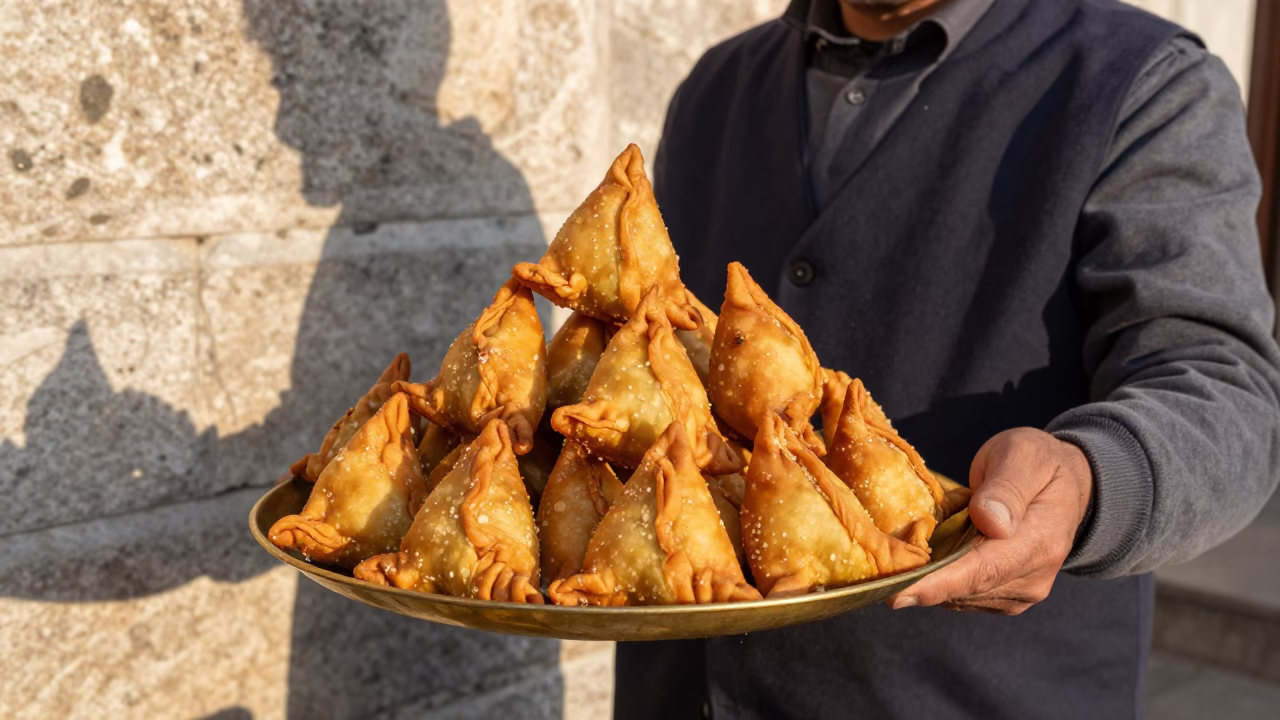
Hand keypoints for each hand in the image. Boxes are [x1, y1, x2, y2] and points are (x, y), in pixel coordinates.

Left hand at [887, 427, 1091, 614]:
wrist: (1066, 483)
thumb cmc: (1038, 462)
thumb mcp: (1024, 456)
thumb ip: (1007, 487)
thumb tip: (991, 522)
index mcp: (1040, 542)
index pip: (982, 570)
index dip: (937, 584)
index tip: (898, 594)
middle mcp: (1032, 576)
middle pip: (964, 588)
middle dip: (919, 582)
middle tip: (875, 570)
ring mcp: (1019, 591)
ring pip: (958, 595)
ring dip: (927, 578)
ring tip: (903, 551)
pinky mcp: (1003, 596)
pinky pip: (961, 594)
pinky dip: (938, 578)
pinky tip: (926, 556)